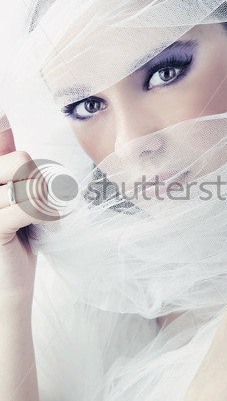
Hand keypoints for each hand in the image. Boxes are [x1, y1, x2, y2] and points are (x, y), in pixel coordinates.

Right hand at [0, 118, 56, 307]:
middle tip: (43, 207)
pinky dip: (47, 217)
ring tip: (41, 222)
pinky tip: (43, 230)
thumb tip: (3, 118)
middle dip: (42, 183)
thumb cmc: (18, 240)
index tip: (4, 114)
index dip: (1, 126)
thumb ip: (9, 162)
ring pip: (30, 184)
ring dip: (48, 205)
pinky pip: (29, 207)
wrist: (10, 286)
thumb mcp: (16, 196)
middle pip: (22, 160)